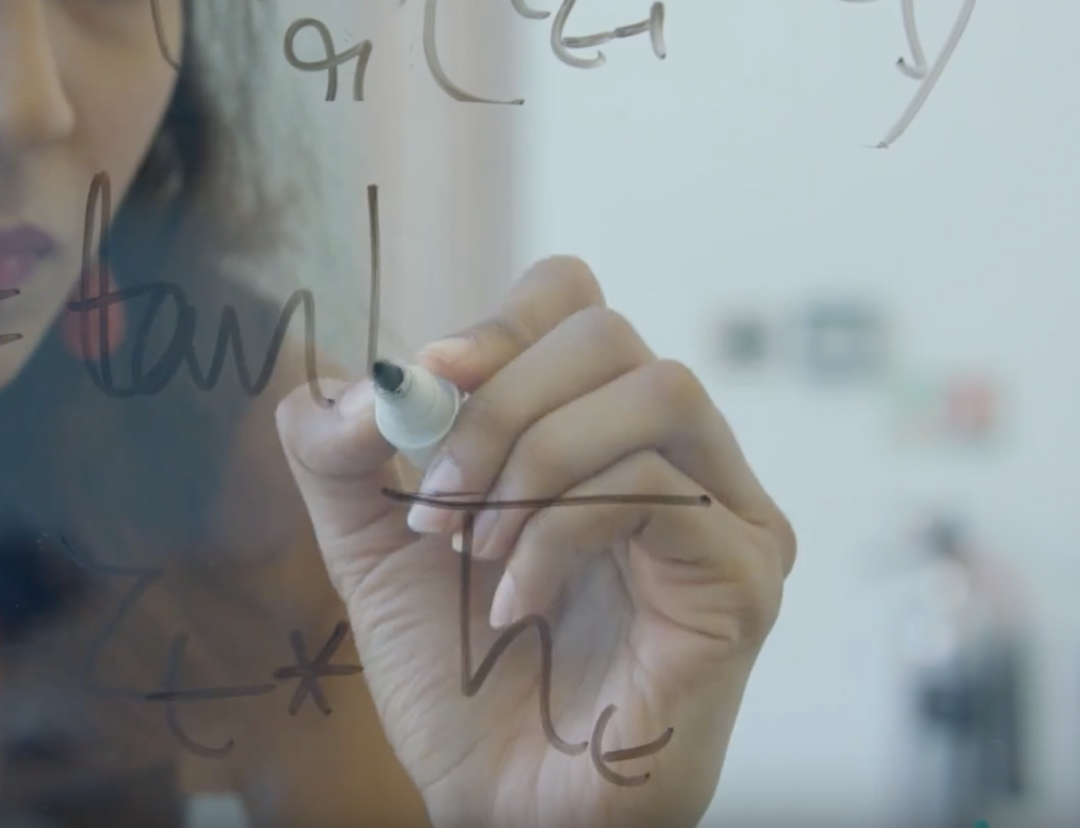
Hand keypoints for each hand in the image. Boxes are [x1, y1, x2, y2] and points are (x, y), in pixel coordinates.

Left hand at [275, 257, 794, 827]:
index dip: (495, 325)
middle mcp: (675, 453)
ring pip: (659, 391)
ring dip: (537, 460)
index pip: (572, 302)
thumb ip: (336, 448)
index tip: (425, 383)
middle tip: (438, 506)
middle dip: (500, 407)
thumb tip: (365, 374)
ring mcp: (725, 511)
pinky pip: (665, 493)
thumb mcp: (367, 543)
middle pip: (609, 335)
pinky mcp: (743, 578)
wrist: (497, 803)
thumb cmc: (454, 675)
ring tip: (476, 549)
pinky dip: (563, 533)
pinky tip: (516, 603)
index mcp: (594, 426)